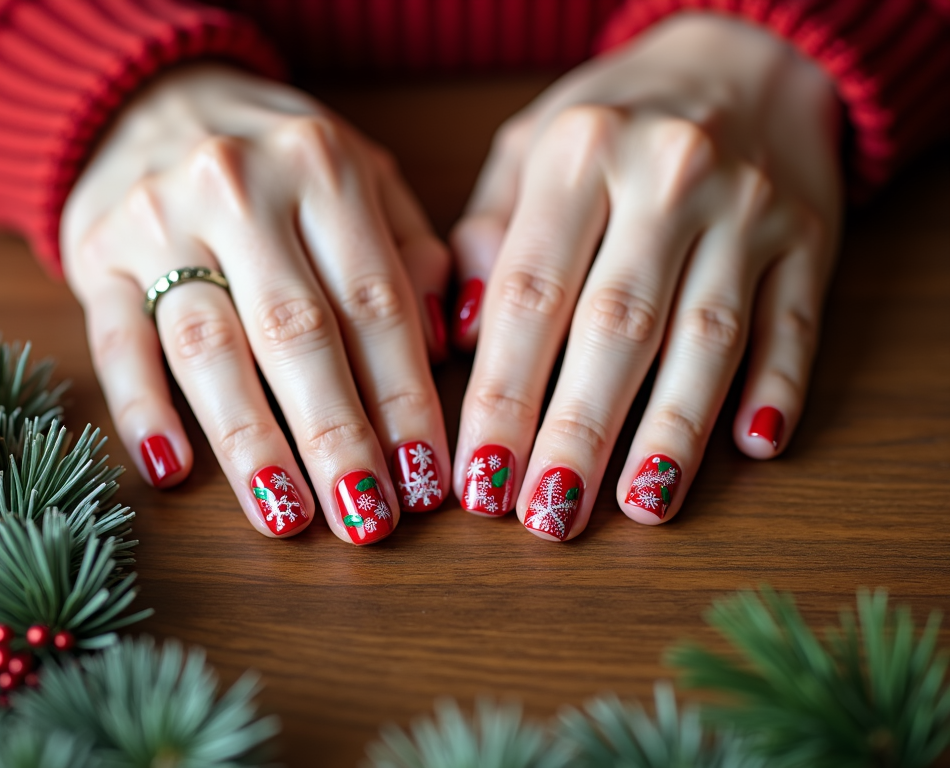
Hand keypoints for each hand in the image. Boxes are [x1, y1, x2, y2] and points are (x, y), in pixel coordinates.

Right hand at [61, 64, 450, 543]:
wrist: (150, 101)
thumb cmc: (278, 159)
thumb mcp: (360, 173)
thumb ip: (409, 250)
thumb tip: (440, 348)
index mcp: (323, 168)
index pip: (375, 304)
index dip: (405, 399)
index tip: (428, 478)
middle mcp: (239, 190)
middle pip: (297, 333)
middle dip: (337, 436)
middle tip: (366, 519)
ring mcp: (158, 223)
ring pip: (210, 347)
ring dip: (251, 441)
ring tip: (287, 515)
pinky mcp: (94, 258)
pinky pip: (118, 344)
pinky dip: (144, 410)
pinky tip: (173, 471)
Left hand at [449, 15, 841, 537]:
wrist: (744, 58)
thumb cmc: (616, 116)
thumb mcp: (531, 145)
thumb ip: (488, 229)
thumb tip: (464, 332)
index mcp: (580, 151)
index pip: (530, 294)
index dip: (501, 395)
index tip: (477, 475)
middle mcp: (668, 177)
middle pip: (616, 328)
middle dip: (577, 433)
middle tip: (545, 515)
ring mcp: (749, 211)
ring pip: (708, 338)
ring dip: (671, 432)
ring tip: (638, 506)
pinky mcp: (809, 240)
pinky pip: (794, 324)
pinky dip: (777, 387)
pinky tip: (754, 448)